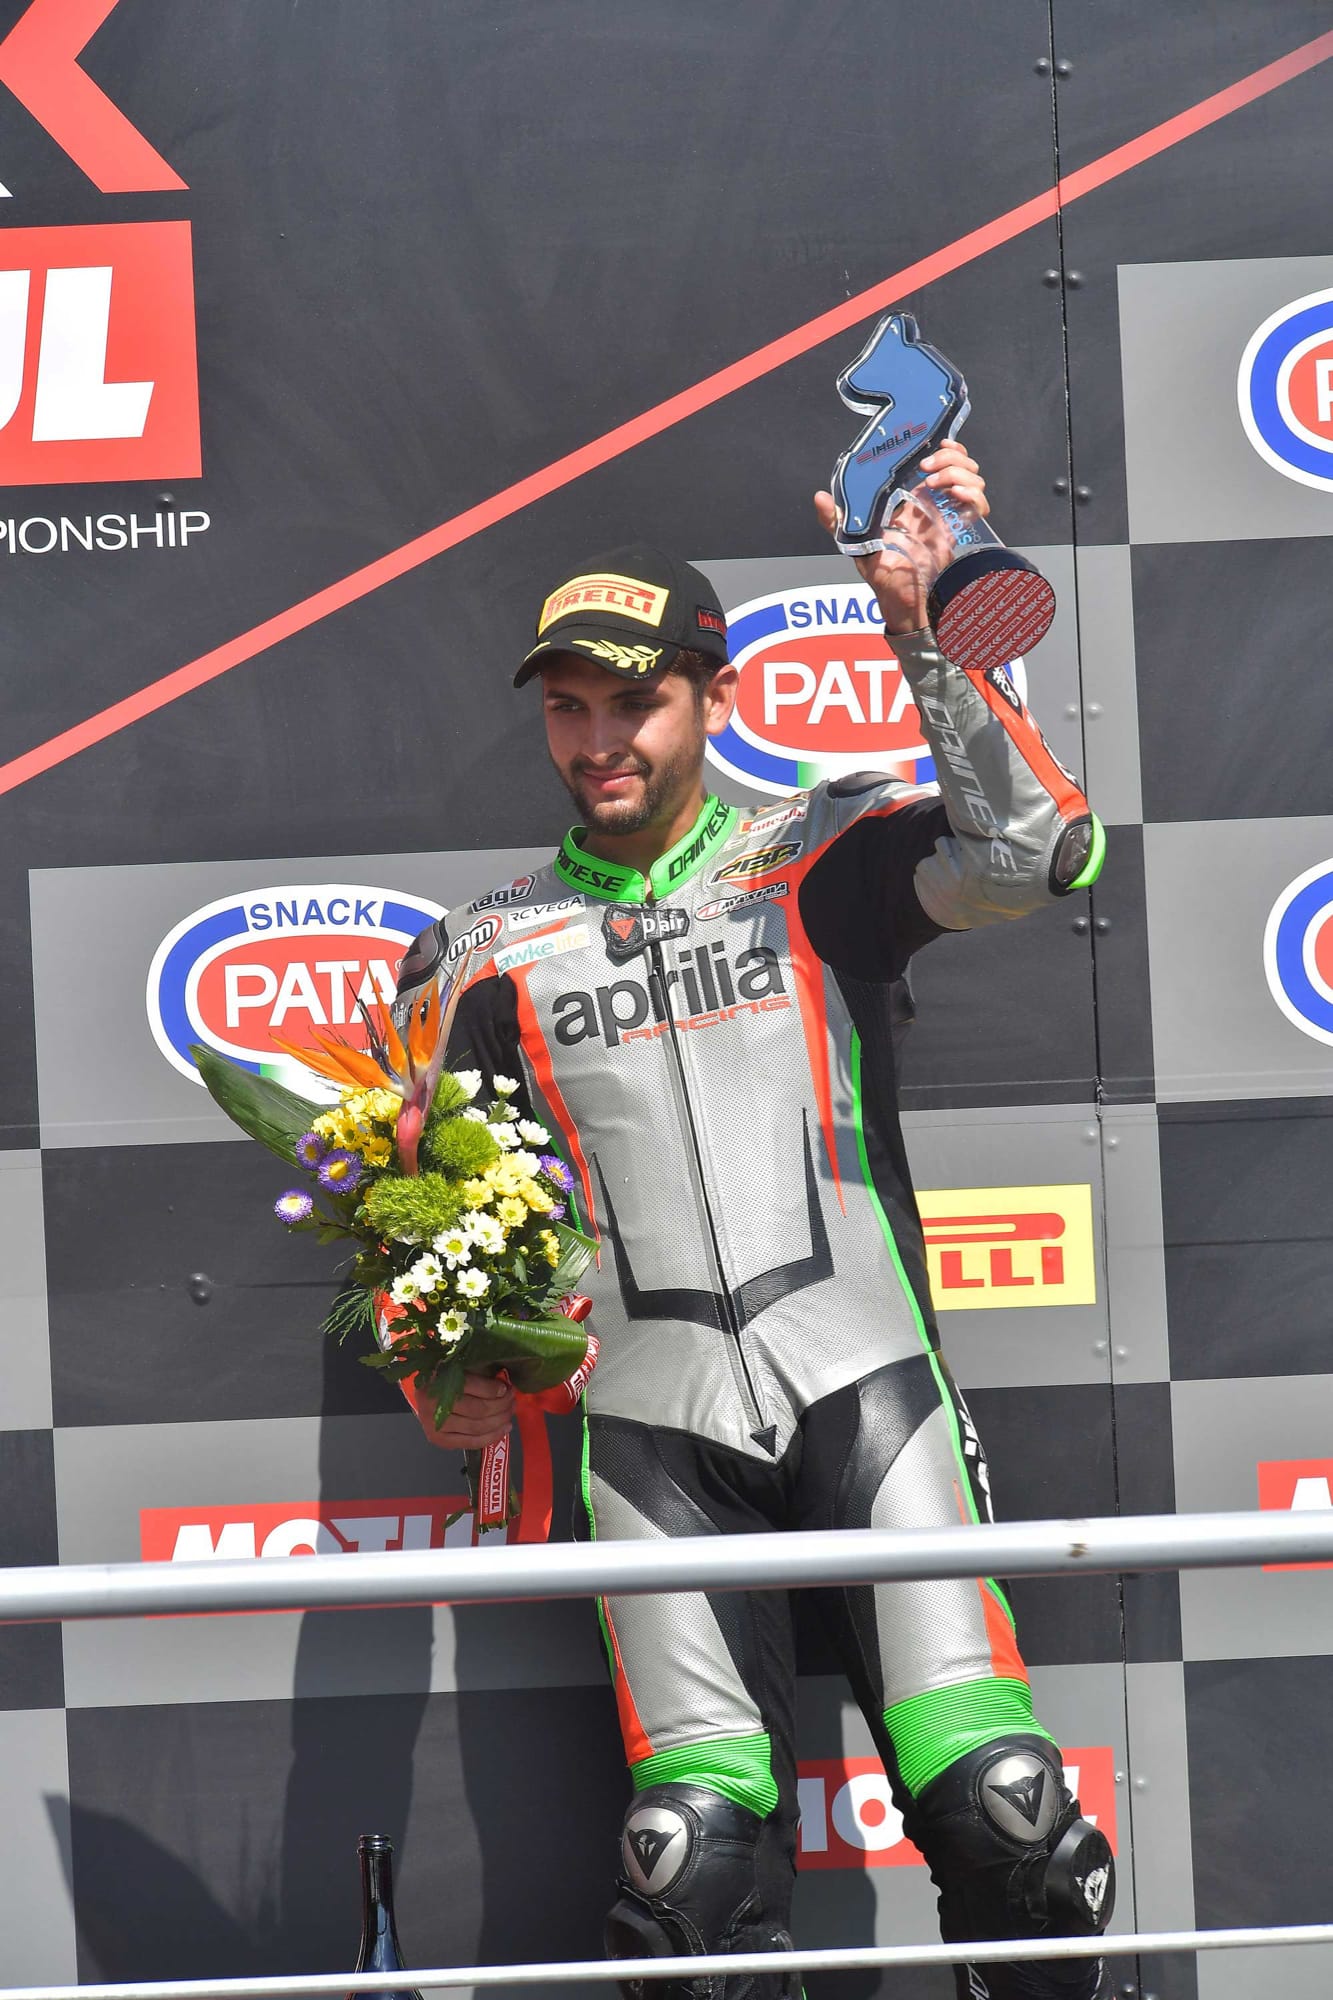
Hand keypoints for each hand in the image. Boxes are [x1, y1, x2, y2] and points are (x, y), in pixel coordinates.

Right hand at [406, 1369, 514, 1448]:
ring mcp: (435, 1425)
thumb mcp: (456, 1367)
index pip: (472, 1386)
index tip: (506, 1388)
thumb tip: (504, 1384)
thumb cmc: (443, 1378)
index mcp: (437, 1379)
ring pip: (477, 1427)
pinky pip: (471, 1442)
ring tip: (510, 1413)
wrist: (422, 1396)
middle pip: (478, 1410)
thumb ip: (477, 1372)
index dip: (493, 1389)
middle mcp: (433, 1404)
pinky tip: (504, 1429)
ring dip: (499, 1421)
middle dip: (501, 1406)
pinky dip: (491, 1437)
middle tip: (512, 1400)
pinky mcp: (439, 1440)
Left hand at [813, 441, 988, 635]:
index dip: (942, 447)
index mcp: (912, 497)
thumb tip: (819, 497)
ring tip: (937, 483)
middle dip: (949, 457)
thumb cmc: (880, 572)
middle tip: (927, 468)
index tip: (934, 444)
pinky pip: (979, 504)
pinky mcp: (961, 531)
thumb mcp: (854, 541)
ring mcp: (950, 514)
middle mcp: (934, 502)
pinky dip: (973, 494)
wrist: (901, 599)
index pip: (937, 459)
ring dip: (959, 472)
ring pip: (972, 477)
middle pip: (959, 462)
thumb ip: (837, 519)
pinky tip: (957, 495)